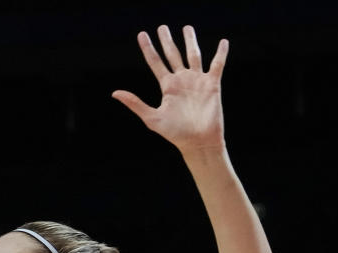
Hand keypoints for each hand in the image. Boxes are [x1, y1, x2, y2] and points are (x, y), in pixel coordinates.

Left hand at [113, 25, 228, 153]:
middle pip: (173, 54)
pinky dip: (221, 53)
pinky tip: (223, 42)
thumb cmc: (175, 133)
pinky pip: (217, 65)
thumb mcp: (151, 117)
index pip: (155, 62)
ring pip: (193, 55)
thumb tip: (114, 93)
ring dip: (190, 41)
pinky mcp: (212, 84)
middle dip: (167, 40)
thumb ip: (135, 103)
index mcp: (167, 86)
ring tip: (186, 27)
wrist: (198, 141)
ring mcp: (197, 81)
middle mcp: (181, 80)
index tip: (142, 35)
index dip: (148, 48)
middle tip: (162, 27)